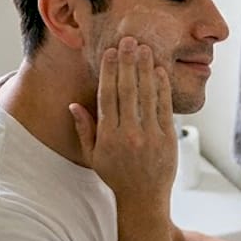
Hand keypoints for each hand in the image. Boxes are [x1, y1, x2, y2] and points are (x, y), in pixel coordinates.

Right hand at [69, 37, 176, 205]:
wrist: (144, 198)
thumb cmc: (116, 176)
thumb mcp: (93, 156)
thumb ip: (85, 130)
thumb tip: (73, 106)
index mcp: (108, 137)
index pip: (107, 96)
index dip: (109, 72)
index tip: (110, 53)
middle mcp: (129, 135)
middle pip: (127, 91)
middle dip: (127, 63)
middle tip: (128, 41)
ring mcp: (150, 136)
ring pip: (147, 95)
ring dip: (146, 69)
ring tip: (144, 49)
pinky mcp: (167, 139)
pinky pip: (164, 108)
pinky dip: (162, 88)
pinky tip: (159, 71)